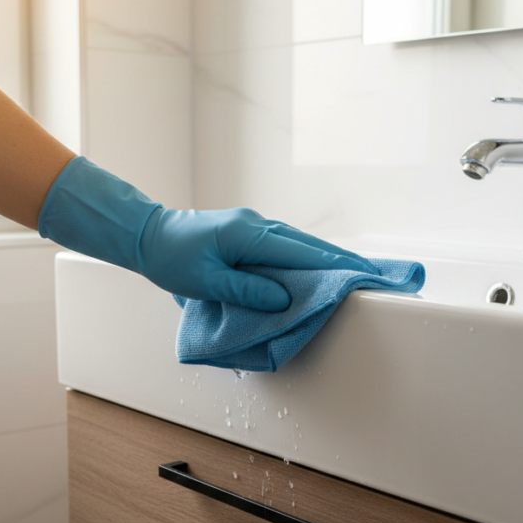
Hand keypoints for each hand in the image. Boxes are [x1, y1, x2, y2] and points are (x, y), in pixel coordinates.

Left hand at [138, 207, 376, 310]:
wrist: (149, 234)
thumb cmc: (172, 259)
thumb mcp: (205, 281)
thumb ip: (246, 290)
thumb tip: (284, 298)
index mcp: (249, 233)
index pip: (302, 252)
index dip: (335, 265)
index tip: (364, 275)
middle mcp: (257, 224)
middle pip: (308, 244)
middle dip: (341, 260)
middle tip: (373, 275)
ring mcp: (255, 225)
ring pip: (299, 243)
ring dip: (327, 258)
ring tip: (355, 273)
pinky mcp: (250, 232)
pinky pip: (286, 245)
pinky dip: (307, 257)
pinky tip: (319, 268)